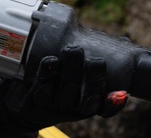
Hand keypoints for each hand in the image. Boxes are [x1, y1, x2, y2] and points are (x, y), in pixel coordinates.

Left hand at [0, 46, 127, 135]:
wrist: (27, 101)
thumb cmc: (59, 81)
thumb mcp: (81, 72)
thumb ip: (98, 57)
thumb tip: (124, 42)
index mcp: (87, 102)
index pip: (103, 107)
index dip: (113, 104)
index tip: (120, 91)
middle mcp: (72, 107)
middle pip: (85, 98)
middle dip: (92, 79)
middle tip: (94, 60)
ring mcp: (52, 106)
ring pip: (64, 93)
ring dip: (70, 72)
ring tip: (74, 51)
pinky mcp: (34, 101)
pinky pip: (41, 89)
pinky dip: (47, 74)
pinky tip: (51, 61)